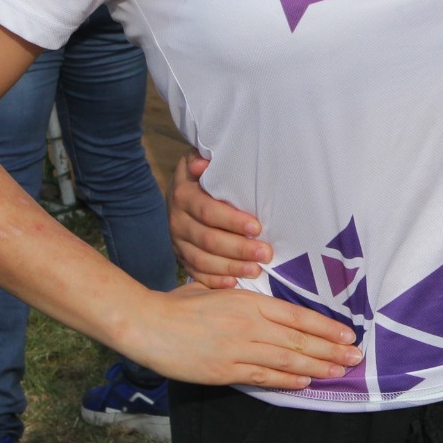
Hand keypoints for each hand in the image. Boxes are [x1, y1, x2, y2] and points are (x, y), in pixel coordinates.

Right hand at [127, 282, 361, 389]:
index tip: (348, 334)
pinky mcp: (226, 371)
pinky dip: (287, 380)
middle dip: (331, 350)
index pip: (299, 316)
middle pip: (299, 340)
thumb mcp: (221, 291)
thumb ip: (247, 301)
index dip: (326, 327)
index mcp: (251, 302)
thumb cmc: (182, 304)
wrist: (151, 325)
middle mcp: (251, 325)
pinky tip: (305, 382)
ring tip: (340, 372)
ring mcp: (239, 349)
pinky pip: (263, 376)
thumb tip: (272, 309)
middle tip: (356, 358)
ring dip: (316, 367)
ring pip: (287, 360)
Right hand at [170, 152, 271, 287]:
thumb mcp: (197, 160)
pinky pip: (196, 272)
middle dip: (239, 248)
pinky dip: (214, 280)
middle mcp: (177, 221)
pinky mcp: (181, 256)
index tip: (257, 227)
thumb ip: (200, 159)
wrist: (178, 192)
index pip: (208, 211)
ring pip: (203, 260)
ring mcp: (177, 242)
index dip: (232, 221)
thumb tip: (202, 163)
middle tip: (265, 253)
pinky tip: (233, 283)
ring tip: (256, 270)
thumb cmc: (201, 175)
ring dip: (231, 267)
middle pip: (208, 239)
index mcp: (184, 196)